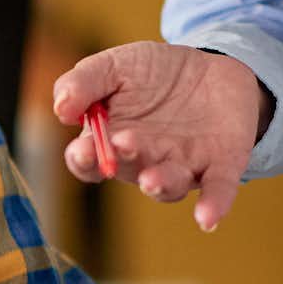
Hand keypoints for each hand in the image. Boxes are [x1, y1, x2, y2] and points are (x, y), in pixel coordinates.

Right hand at [52, 42, 266, 231]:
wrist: (213, 66)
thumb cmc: (155, 73)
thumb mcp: (115, 66)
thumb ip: (84, 82)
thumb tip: (61, 108)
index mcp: (111, 140)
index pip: (89, 161)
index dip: (84, 160)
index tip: (83, 150)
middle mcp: (144, 160)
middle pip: (128, 171)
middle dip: (123, 161)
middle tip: (122, 145)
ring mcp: (182, 165)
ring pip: (169, 185)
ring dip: (160, 184)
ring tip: (152, 180)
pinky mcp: (221, 165)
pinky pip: (217, 189)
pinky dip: (213, 204)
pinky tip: (207, 218)